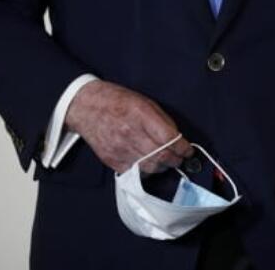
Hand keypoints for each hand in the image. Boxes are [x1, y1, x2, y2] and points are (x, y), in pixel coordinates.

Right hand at [65, 80, 192, 173]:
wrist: (86, 107)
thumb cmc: (117, 101)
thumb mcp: (144, 101)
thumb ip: (162, 120)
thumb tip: (177, 137)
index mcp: (141, 115)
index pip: (169, 138)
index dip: (183, 148)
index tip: (188, 151)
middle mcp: (130, 134)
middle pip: (162, 157)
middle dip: (176, 160)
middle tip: (180, 158)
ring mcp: (120, 149)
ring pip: (150, 168)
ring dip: (163, 167)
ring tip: (166, 161)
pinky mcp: (112, 161)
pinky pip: (135, 173)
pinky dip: (146, 171)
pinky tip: (149, 163)